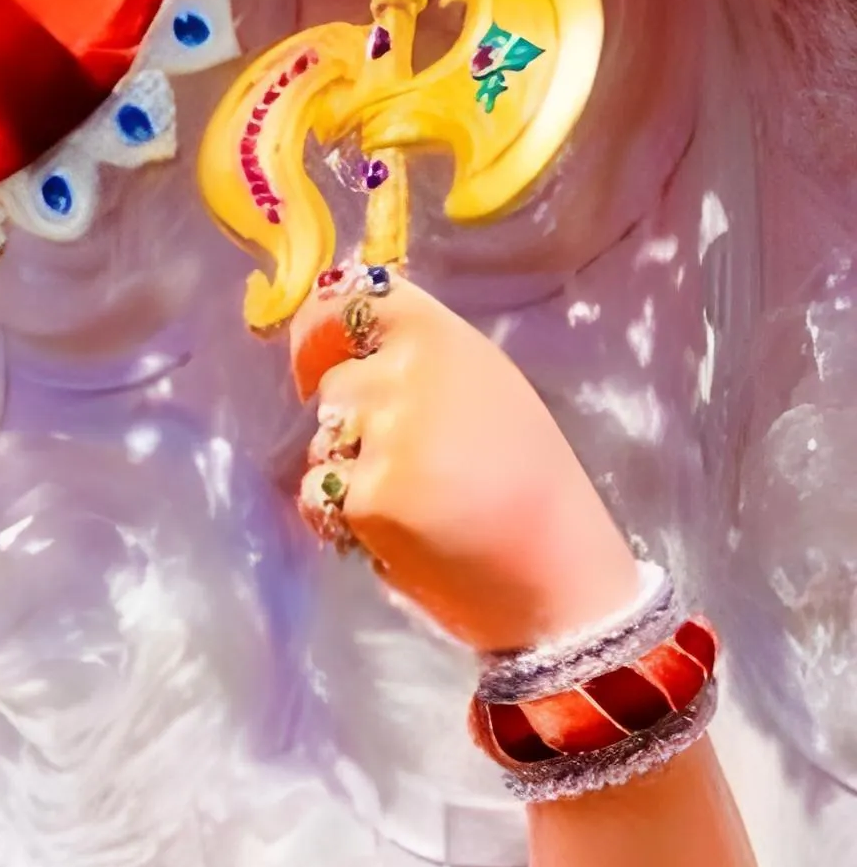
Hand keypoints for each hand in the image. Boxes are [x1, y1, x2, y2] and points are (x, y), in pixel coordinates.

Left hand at [287, 271, 643, 657]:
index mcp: (441, 337)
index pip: (348, 299)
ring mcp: (383, 436)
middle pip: (333, 387)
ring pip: (321, 447)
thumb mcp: (487, 386)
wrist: (554, 567)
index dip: (316, 330)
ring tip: (413, 503)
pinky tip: (398, 534)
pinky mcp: (365, 497)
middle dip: (349, 427)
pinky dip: (342, 522)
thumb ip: (421, 360)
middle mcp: (406, 373)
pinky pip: (320, 499)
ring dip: (345, 475)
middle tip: (406, 466)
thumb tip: (350, 346)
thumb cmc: (529, 481)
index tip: (311, 365)